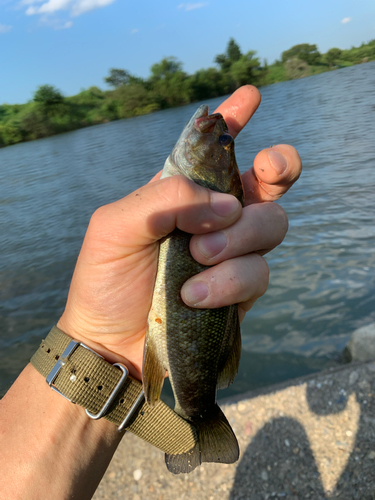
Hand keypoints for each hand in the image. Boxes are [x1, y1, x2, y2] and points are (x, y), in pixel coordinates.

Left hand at [57, 85, 301, 379]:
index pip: (217, 149)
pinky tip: (194, 295)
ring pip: (272, 224)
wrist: (111, 341)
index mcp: (183, 192)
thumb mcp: (115, 225)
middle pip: (270, 181)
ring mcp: (233, 252)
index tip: (250, 95)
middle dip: (277, 167)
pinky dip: (227, 282)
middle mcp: (215, 217)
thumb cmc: (105, 279)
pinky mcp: (241, 289)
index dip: (236, 119)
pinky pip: (257, 273)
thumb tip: (227, 204)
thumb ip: (165, 197)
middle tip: (260, 174)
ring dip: (235, 239)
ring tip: (196, 260)